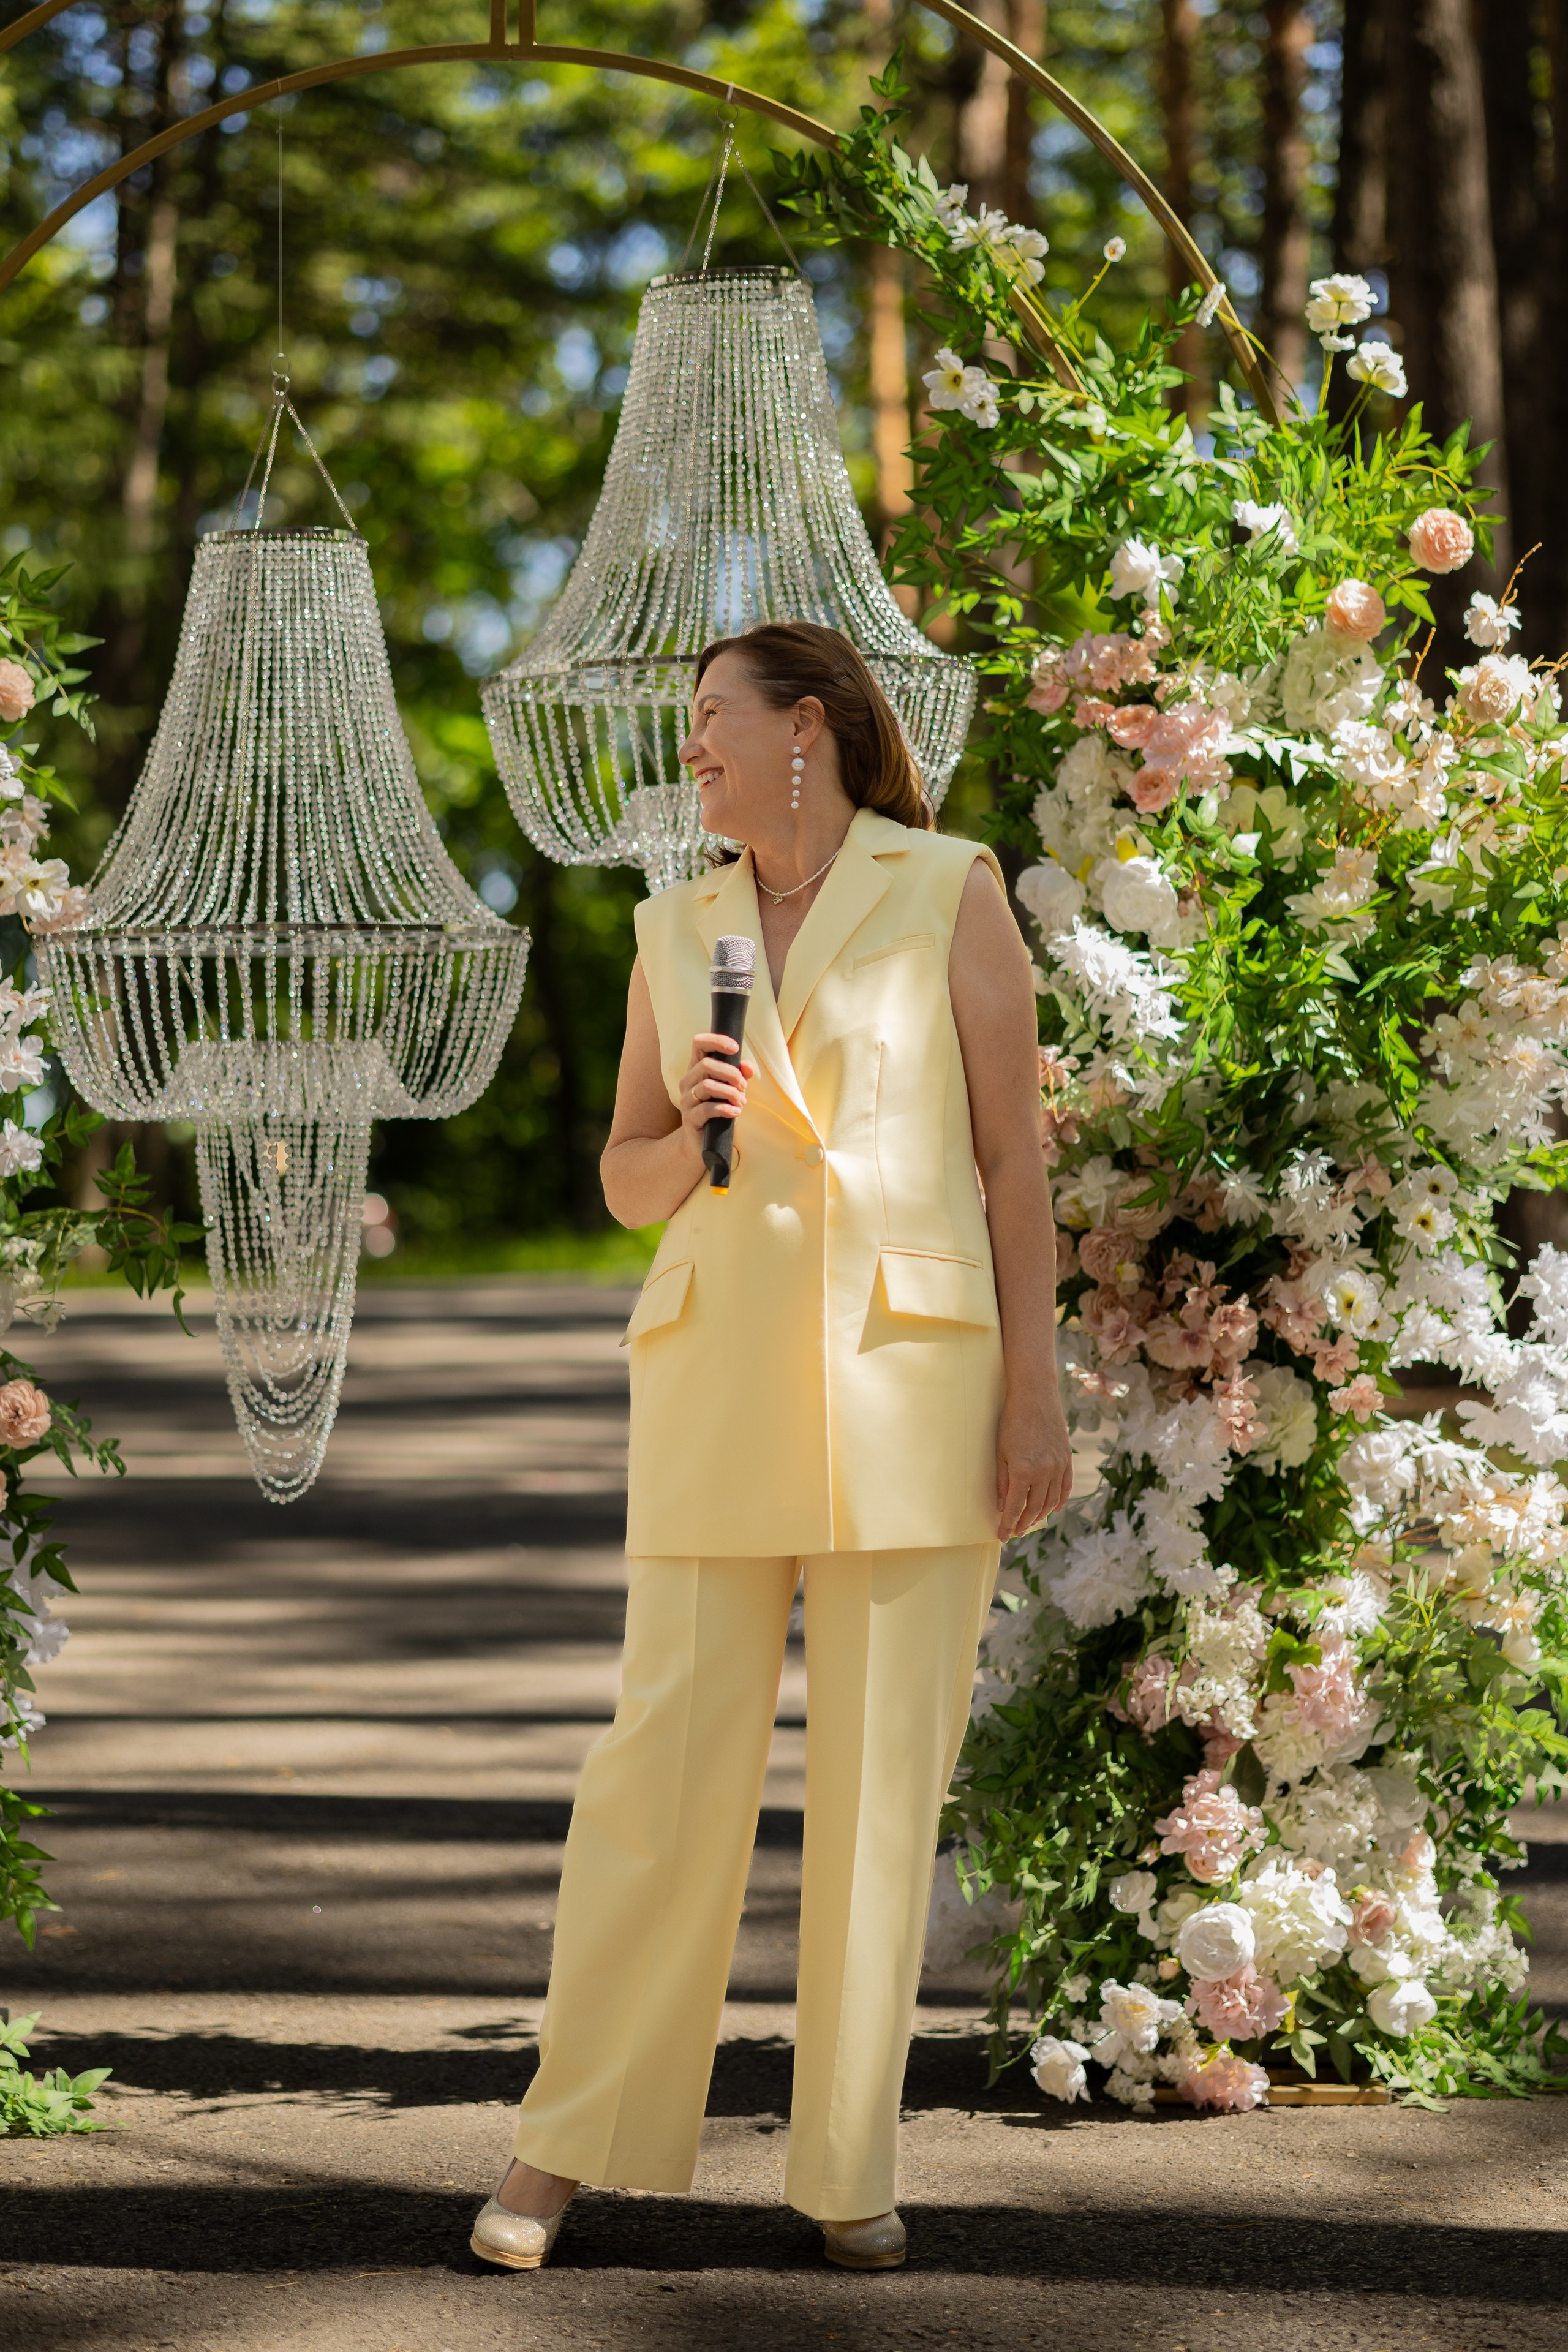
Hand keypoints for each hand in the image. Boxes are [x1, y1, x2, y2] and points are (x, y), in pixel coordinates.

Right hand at [677, 1031, 753, 1160]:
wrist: (705, 1141)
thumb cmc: (719, 1108)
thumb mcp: (732, 1088)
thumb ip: (740, 1075)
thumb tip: (748, 1066)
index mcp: (696, 1068)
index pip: (698, 1043)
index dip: (716, 1041)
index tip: (735, 1048)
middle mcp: (688, 1081)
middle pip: (706, 1065)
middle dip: (731, 1073)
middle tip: (743, 1086)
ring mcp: (686, 1099)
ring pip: (707, 1086)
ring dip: (730, 1092)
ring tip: (741, 1102)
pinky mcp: (690, 1118)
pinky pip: (707, 1109)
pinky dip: (726, 1109)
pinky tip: (736, 1112)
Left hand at [995, 1388, 1073, 1541]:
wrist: (1035, 1396)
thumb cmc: (1012, 1421)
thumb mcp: (1000, 1451)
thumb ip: (1002, 1480)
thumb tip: (1002, 1505)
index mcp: (1023, 1471)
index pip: (1015, 1508)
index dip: (1008, 1524)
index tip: (1003, 1536)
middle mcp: (1043, 1472)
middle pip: (1034, 1508)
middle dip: (1024, 1523)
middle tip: (1016, 1532)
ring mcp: (1057, 1466)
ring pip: (1051, 1501)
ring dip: (1040, 1515)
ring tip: (1031, 1522)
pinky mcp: (1066, 1458)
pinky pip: (1065, 1486)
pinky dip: (1060, 1500)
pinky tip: (1054, 1508)